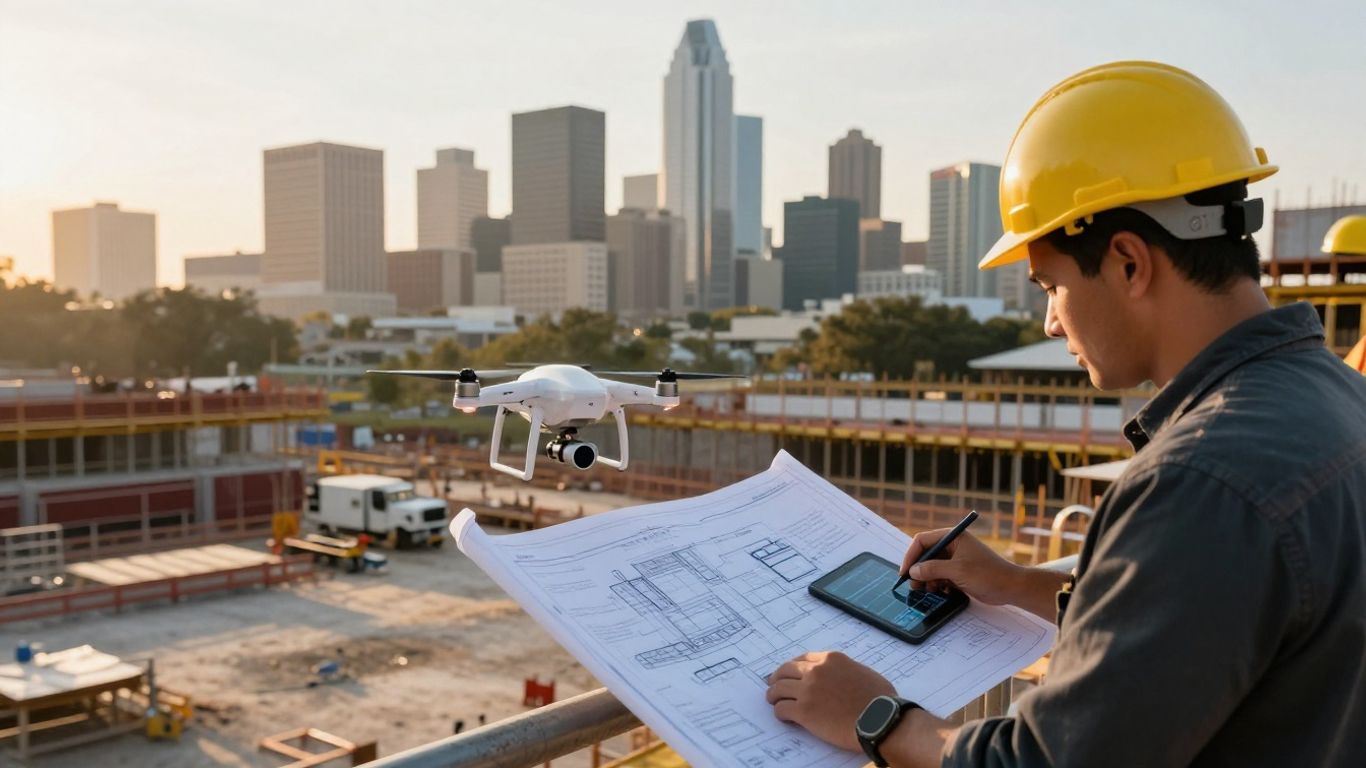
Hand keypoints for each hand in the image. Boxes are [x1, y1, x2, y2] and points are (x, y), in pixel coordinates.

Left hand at [766, 651, 893, 751]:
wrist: (880, 720)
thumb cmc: (881, 700)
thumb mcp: (864, 673)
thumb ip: (845, 671)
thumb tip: (839, 678)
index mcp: (831, 659)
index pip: (802, 659)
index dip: (793, 668)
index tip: (790, 675)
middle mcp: (816, 671)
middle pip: (785, 671)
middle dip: (778, 679)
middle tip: (774, 686)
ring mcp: (808, 690)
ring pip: (778, 689)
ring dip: (774, 695)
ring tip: (775, 702)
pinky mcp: (804, 711)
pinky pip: (781, 709)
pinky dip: (780, 713)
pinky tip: (784, 717)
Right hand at [901, 529, 1022, 605]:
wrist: (1010, 587)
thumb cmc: (987, 574)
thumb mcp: (957, 570)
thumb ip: (933, 569)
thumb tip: (913, 571)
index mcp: (953, 537)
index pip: (923, 541)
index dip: (911, 555)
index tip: (905, 572)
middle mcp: (952, 546)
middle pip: (926, 554)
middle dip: (918, 569)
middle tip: (913, 584)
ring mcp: (956, 559)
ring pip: (932, 567)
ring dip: (926, 578)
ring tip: (926, 590)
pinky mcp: (959, 572)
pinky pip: (940, 576)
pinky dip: (936, 583)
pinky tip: (940, 591)